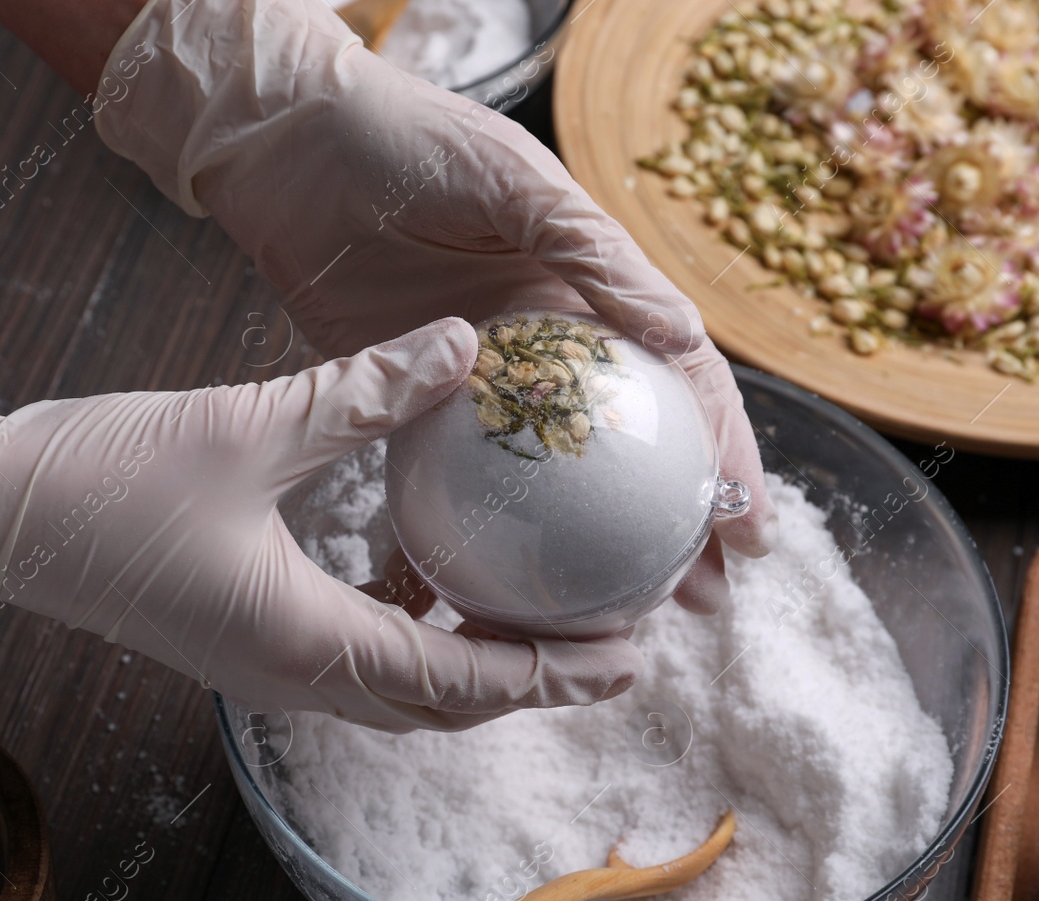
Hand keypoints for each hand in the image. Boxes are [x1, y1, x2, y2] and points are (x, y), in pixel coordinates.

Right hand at [0, 320, 640, 731]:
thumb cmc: (105, 482)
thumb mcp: (249, 426)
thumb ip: (363, 392)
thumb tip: (462, 347)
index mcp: (312, 645)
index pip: (467, 682)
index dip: (557, 672)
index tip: (631, 652)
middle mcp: (298, 676)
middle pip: (447, 704)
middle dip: (535, 680)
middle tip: (611, 639)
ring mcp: (267, 665)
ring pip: (403, 690)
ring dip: (478, 663)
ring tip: (544, 614)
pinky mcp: (244, 639)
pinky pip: (357, 656)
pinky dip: (416, 634)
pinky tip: (437, 573)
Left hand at [94, 0, 776, 601]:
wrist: (290, 143)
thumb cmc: (412, 141)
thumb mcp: (516, 185)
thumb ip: (598, 256)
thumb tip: (687, 334)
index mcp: (590, 292)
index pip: (679, 386)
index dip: (723, 457)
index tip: (748, 530)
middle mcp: (547, 346)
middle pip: (627, 453)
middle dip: (667, 529)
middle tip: (692, 603)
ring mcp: (480, 382)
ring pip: (548, 485)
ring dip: (581, 553)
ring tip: (605, 622)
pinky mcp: (408, 399)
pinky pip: (455, 479)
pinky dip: (476, 532)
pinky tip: (487, 593)